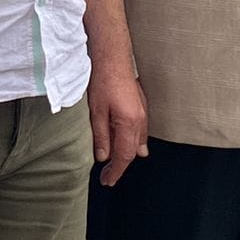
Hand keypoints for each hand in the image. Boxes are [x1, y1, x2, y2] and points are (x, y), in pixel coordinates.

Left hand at [89, 62, 148, 185]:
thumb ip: (101, 136)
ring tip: (114, 164)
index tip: (107, 181)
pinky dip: (132, 142)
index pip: (124, 156)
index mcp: (129, 123)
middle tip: (107, 176)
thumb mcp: (96, 112)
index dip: (116, 171)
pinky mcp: (141, 106)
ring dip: (127, 154)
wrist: (113, 57)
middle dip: (120, 165)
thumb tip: (103, 157)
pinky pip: (140, 131)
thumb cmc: (103, 81)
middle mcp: (140, 120)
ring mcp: (143, 112)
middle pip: (133, 152)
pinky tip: (127, 144)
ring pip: (138, 142)